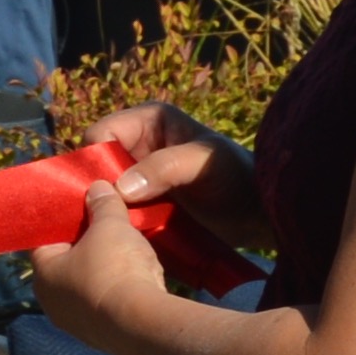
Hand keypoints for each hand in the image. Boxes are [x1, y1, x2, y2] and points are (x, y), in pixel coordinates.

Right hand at [79, 100, 268, 252]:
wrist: (259, 213)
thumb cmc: (238, 177)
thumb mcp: (203, 164)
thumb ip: (164, 167)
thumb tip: (121, 187)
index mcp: (149, 120)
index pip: (101, 133)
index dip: (97, 159)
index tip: (108, 190)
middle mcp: (138, 144)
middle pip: (96, 163)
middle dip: (98, 187)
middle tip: (108, 214)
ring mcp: (139, 175)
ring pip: (102, 189)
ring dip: (106, 208)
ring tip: (118, 227)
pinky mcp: (143, 201)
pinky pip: (116, 209)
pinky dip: (117, 220)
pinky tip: (125, 234)